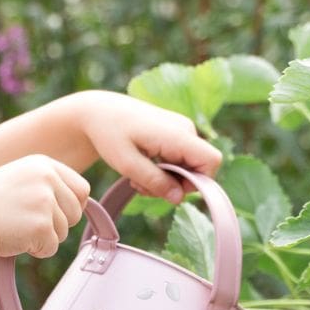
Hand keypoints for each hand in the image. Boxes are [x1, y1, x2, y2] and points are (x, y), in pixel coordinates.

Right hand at [0, 155, 89, 258]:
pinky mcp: (41, 225)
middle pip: (77, 211)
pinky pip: (51, 247)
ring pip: (64, 232)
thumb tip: (81, 202)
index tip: (51, 213)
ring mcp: (45, 200)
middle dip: (58, 224)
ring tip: (16, 228)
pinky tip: (14, 238)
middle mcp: (47, 178)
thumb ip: (46, 186)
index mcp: (43, 164)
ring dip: (43, 237)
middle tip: (27, 223)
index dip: (69, 206)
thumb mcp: (19, 182)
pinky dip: (35, 250)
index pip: (81, 189)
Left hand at [72, 90, 222, 201]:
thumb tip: (178, 198)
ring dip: (164, 180)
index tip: (170, 190)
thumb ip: (155, 181)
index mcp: (177, 134)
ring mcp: (181, 131)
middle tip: (143, 188)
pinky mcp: (174, 134)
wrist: (99, 111)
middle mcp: (185, 130)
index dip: (198, 182)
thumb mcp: (127, 164)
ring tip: (137, 180)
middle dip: (174, 186)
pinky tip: (141, 171)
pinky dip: (162, 171)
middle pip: (198, 169)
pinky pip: (179, 160)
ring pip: (187, 167)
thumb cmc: (109, 134)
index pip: (211, 161)